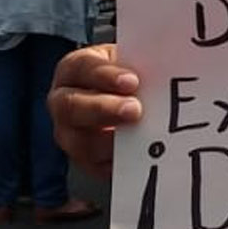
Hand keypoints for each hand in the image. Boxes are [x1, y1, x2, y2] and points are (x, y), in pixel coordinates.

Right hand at [48, 44, 141, 180]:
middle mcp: (63, 102)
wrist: (127, 100)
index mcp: (73, 69)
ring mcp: (70, 134)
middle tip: (134, 110)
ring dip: (110, 141)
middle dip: (103, 109)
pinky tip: (138, 157)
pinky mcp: (85, 161)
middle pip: (72, 107)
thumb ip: (140, 62)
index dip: (105, 75)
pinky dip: (117, 164)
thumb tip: (164, 67)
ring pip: (80, 142)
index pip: (82, 68)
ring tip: (139, 136)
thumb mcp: (130, 60)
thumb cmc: (127, 74)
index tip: (132, 81)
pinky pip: (96, 168)